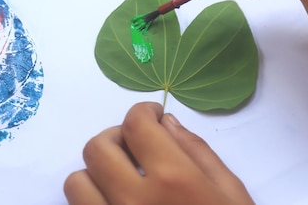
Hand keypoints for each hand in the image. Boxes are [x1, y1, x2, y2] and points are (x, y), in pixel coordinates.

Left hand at [64, 102, 252, 204]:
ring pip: (76, 183)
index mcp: (173, 180)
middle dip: (116, 138)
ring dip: (96, 175)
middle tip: (135, 146)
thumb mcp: (232, 195)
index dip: (142, 112)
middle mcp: (134, 201)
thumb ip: (198, 152)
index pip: (135, 124)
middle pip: (97, 148)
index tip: (151, 116)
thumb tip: (166, 123)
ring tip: (121, 181)